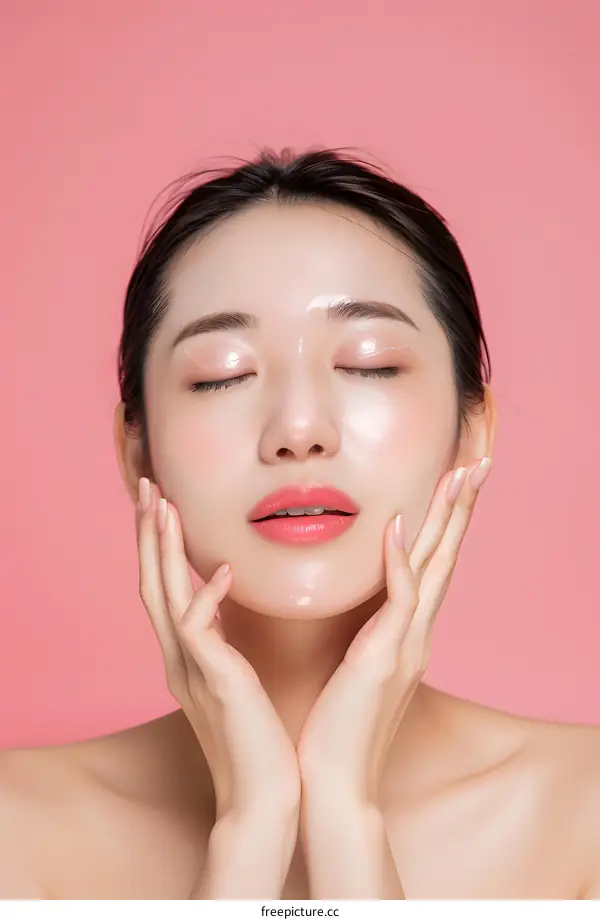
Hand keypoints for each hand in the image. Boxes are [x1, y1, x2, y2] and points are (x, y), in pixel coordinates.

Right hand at [135, 477, 300, 823]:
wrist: (264, 796)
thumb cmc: (259, 738)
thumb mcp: (235, 679)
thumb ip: (222, 642)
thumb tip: (224, 603)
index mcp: (189, 655)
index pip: (166, 587)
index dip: (160, 544)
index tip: (163, 503)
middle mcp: (180, 658)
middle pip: (153, 581)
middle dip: (148, 533)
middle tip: (146, 485)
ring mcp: (191, 669)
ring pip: (164, 596)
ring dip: (160, 549)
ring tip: (160, 505)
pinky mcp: (213, 682)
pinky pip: (198, 630)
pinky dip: (204, 597)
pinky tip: (220, 569)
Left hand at [297, 457, 492, 805]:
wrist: (334, 782)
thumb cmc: (339, 726)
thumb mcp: (357, 669)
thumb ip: (368, 635)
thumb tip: (364, 614)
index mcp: (406, 634)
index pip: (430, 566)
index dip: (443, 524)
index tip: (452, 484)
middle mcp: (414, 634)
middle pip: (444, 557)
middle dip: (460, 508)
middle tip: (478, 464)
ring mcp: (404, 644)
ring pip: (433, 568)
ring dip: (447, 519)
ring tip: (461, 475)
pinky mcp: (384, 658)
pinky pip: (398, 600)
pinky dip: (401, 562)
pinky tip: (399, 525)